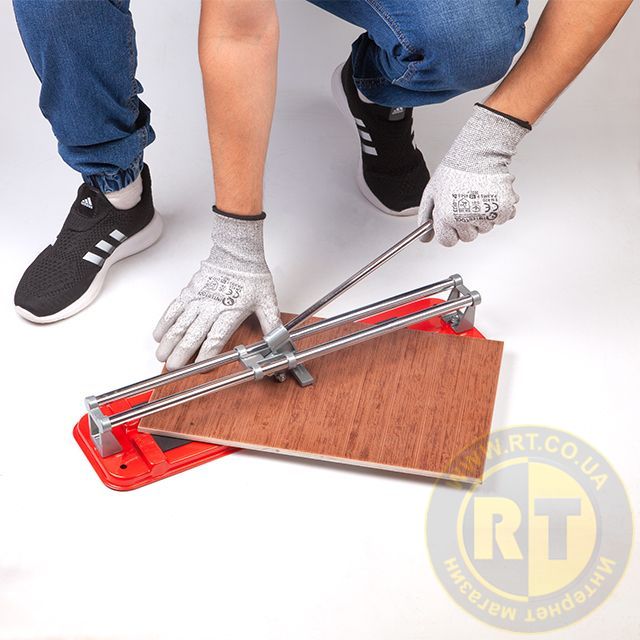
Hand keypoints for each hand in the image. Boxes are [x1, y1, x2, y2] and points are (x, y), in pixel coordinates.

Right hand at [153, 208, 280, 369]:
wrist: (237, 253)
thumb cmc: (251, 276)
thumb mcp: (266, 301)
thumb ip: (271, 323)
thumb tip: (279, 339)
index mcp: (230, 313)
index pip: (215, 340)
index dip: (206, 356)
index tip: (200, 367)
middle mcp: (211, 308)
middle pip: (192, 336)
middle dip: (181, 354)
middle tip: (173, 367)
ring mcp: (197, 300)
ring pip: (179, 324)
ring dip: (169, 342)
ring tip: (162, 355)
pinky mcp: (188, 292)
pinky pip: (173, 309)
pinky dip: (164, 323)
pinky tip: (159, 335)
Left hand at [418, 104, 529, 246]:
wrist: (479, 153)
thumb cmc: (454, 170)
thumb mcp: (432, 192)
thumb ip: (425, 217)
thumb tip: (425, 238)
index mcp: (446, 216)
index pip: (447, 241)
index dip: (449, 232)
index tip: (452, 222)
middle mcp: (465, 218)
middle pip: (467, 237)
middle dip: (466, 224)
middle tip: (466, 204)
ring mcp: (485, 215)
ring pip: (485, 229)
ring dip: (482, 216)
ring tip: (477, 196)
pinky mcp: (503, 209)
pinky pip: (500, 220)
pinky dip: (498, 210)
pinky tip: (490, 195)